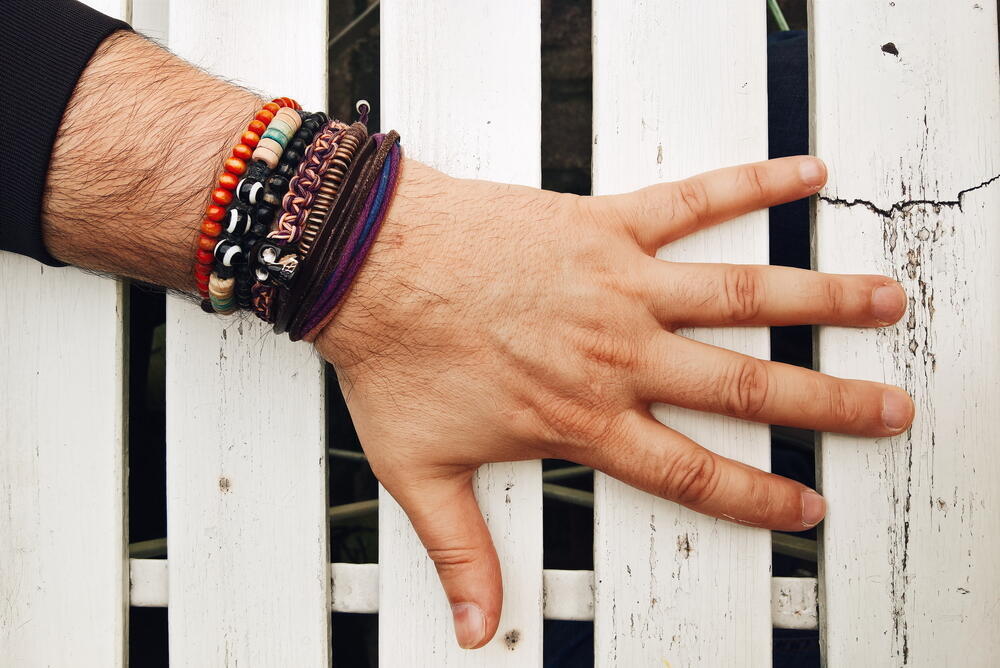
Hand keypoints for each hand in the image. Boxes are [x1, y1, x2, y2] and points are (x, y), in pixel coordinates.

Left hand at [312, 155, 912, 648]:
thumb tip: (473, 628)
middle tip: (888, 409)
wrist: (366, 263)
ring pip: (742, 295)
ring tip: (882, 298)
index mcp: (584, 415)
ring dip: (820, 298)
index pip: (692, 469)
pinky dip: (751, 184)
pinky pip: (693, 200)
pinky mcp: (603, 225)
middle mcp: (618, 352)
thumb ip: (460, 554)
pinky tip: (802, 175)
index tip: (807, 503)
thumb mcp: (422, 473)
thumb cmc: (394, 356)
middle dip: (828, 403)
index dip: (757, 494)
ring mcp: (619, 284)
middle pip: (747, 385)